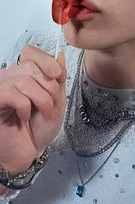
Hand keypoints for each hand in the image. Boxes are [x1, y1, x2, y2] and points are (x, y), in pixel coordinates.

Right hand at [0, 45, 66, 174]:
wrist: (31, 152)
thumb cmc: (40, 128)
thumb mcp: (58, 99)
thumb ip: (59, 78)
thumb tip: (59, 55)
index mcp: (25, 74)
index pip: (30, 52)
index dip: (46, 60)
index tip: (57, 74)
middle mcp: (10, 77)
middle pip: (31, 66)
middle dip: (48, 87)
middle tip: (50, 105)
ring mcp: (1, 88)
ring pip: (24, 80)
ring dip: (41, 99)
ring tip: (41, 113)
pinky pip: (13, 93)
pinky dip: (25, 106)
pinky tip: (23, 116)